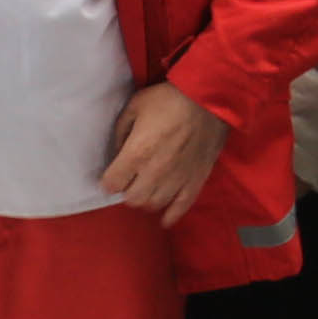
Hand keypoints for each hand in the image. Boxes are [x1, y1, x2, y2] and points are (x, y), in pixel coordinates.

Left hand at [97, 82, 226, 220]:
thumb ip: (120, 132)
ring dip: (147, 199)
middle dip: (127, 191)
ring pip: (154, 204)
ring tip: (147, 189)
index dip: (109, 180)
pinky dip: (171, 216)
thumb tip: (117, 152)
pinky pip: (181, 207)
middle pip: (132, 199)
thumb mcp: (134, 107)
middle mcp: (155, 172)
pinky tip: (164, 220)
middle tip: (130, 181)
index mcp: (137, 153)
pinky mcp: (195, 181)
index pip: (112, 184)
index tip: (112, 175)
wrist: (208, 98)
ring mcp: (177, 179)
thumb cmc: (168, 99)